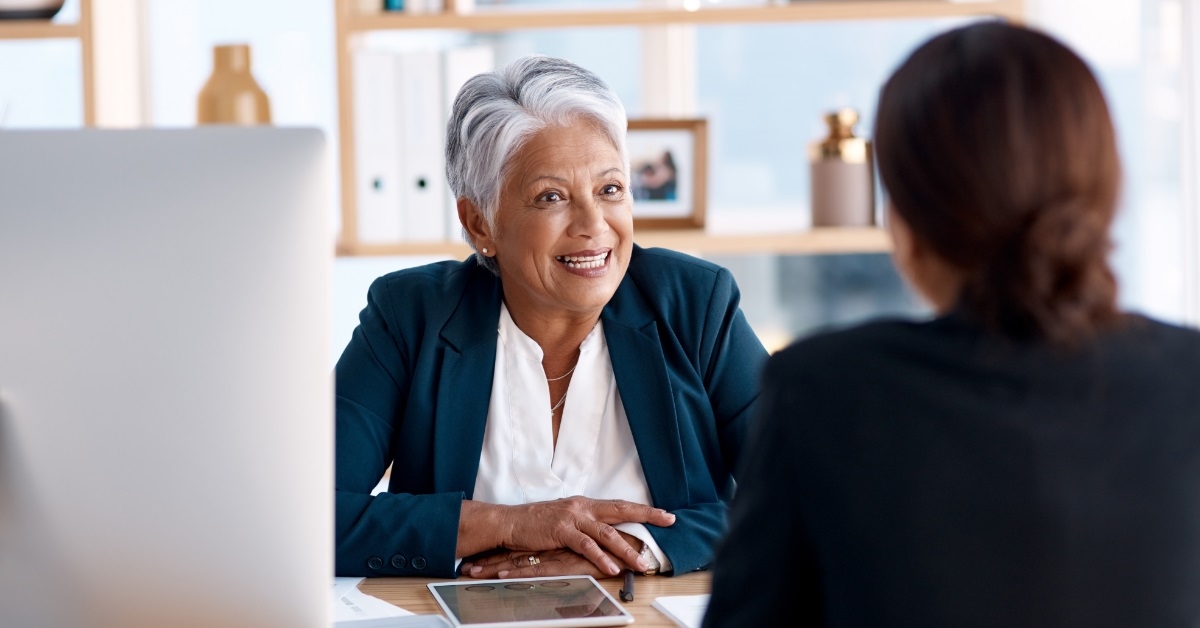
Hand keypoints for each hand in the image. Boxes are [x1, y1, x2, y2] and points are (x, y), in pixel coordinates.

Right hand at [458, 497, 673, 576]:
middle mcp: (583, 507)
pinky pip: (586, 546)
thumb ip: (586, 524)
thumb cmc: (538, 523)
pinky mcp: (561, 531)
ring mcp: (573, 518)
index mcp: (586, 504)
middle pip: (620, 510)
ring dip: (626, 549)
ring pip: (606, 533)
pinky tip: (611, 567)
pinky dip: (600, 557)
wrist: (511, 521)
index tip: (664, 513)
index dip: (642, 509)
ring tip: (641, 563)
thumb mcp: (566, 519)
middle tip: (668, 520)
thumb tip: (606, 533)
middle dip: (646, 515)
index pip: (619, 505)